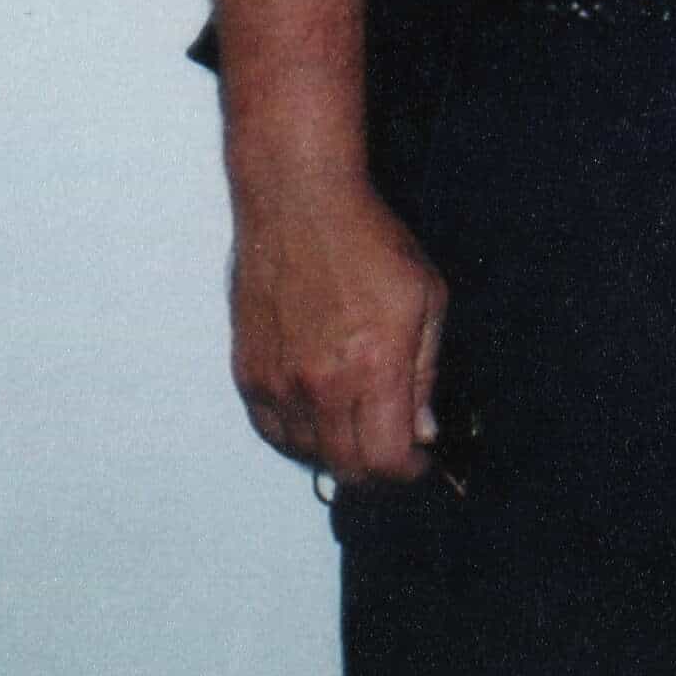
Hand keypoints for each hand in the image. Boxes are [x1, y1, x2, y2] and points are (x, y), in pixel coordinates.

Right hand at [228, 170, 445, 488]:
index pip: (385, 459)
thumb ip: (426, 373)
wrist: (299, 204)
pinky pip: (272, 432)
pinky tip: (321, 416)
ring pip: (307, 455)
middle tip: (394, 453)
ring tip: (360, 427)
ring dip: (338, 454)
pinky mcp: (247, 373)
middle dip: (378, 471)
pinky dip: (299, 437)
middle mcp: (320, 384)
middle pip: (346, 469)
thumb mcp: (427, 298)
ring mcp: (278, 382)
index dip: (408, 471)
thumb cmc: (368, 241)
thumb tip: (424, 430)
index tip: (420, 461)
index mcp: (373, 366)